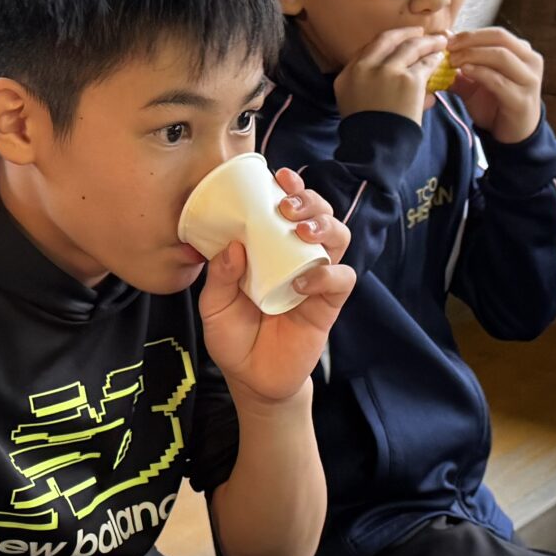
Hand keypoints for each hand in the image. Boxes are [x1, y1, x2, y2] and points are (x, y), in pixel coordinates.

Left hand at [199, 168, 351, 406]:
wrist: (252, 380)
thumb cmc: (234, 338)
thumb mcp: (215, 306)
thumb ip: (221, 277)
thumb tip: (233, 246)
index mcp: (270, 250)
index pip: (288, 210)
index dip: (290, 189)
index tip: (279, 176)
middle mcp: (297, 258)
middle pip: (320, 215)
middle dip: (310, 201)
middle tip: (287, 204)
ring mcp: (316, 280)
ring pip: (338, 238)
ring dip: (324, 227)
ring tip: (301, 231)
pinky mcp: (328, 305)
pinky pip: (341, 280)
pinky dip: (326, 275)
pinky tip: (302, 281)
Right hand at [334, 25, 449, 122]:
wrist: (375, 149)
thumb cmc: (365, 133)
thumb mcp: (353, 104)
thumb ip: (366, 85)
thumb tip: (393, 74)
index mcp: (348, 74)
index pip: (368, 48)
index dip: (387, 41)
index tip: (398, 39)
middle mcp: (365, 67)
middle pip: (388, 40)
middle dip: (406, 33)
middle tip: (420, 32)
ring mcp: (388, 71)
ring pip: (411, 47)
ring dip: (427, 42)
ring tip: (439, 42)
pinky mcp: (409, 80)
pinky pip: (425, 64)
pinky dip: (434, 59)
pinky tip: (440, 58)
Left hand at [444, 27, 544, 142]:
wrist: (513, 135)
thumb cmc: (496, 104)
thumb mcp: (475, 82)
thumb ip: (462, 64)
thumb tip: (442, 44)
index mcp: (522, 52)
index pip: (496, 34)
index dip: (471, 34)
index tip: (448, 40)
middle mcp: (531, 61)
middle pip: (500, 38)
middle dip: (471, 40)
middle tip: (449, 48)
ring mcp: (529, 80)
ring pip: (501, 56)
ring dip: (473, 55)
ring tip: (452, 61)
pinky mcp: (522, 99)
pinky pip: (499, 80)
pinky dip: (480, 73)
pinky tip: (464, 72)